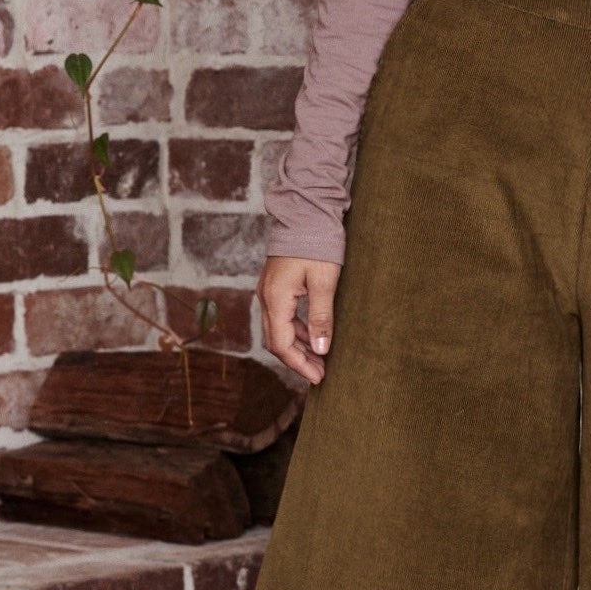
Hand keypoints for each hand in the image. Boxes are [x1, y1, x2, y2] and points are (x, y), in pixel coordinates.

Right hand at [258, 254, 341, 385]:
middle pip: (277, 341)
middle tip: (321, 374)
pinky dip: (296, 331)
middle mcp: (266, 297)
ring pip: (279, 330)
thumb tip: (321, 350)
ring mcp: (268, 291)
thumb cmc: (317, 242)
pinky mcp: (276, 285)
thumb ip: (321, 317)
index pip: (282, 345)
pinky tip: (313, 337)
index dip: (300, 364)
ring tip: (319, 360)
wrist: (306, 212)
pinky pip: (282, 316)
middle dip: (298, 360)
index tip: (319, 377)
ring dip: (298, 347)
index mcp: (275, 298)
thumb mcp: (324, 282)